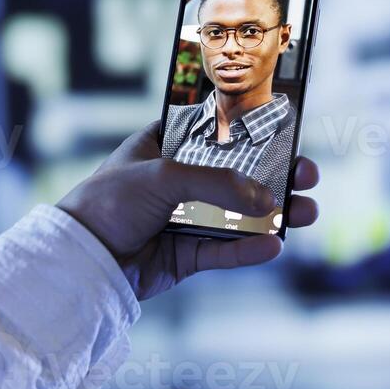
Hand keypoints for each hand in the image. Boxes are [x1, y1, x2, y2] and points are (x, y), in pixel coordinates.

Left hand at [59, 122, 318, 299]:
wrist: (81, 257)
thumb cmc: (109, 200)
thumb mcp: (164, 176)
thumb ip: (217, 183)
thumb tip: (267, 198)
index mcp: (165, 146)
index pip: (215, 132)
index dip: (250, 132)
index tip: (286, 131)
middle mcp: (177, 180)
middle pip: (236, 176)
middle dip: (275, 176)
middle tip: (307, 174)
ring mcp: (182, 218)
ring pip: (238, 215)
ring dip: (273, 214)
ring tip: (307, 212)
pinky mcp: (185, 254)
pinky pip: (224, 250)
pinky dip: (249, 248)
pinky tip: (274, 245)